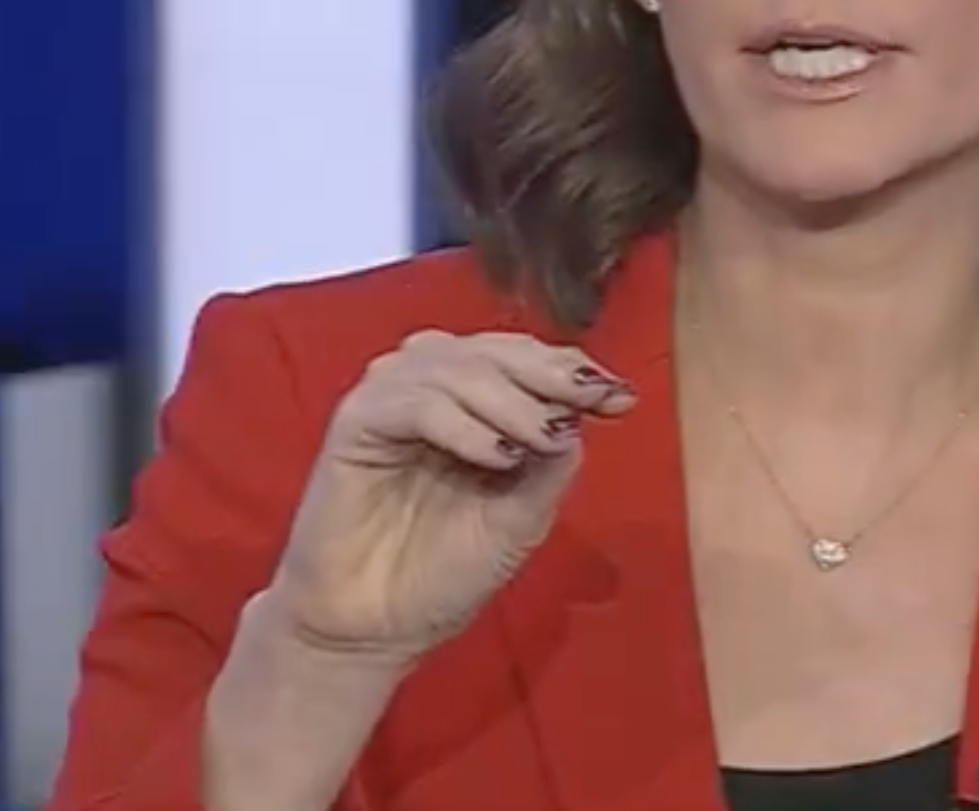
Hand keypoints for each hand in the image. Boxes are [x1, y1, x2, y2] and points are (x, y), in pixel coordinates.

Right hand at [267, 330, 635, 663]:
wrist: (376, 629)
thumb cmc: (442, 573)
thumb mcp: (520, 518)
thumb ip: (551, 466)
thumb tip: (583, 416)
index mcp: (475, 403)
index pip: (528, 361)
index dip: (574, 371)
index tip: (622, 399)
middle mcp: (433, 388)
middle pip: (497, 349)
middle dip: (550, 372)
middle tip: (589, 400)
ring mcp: (392, 399)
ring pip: (457, 364)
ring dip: (509, 399)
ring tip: (539, 442)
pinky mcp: (356, 422)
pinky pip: (414, 402)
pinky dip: (462, 423)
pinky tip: (496, 457)